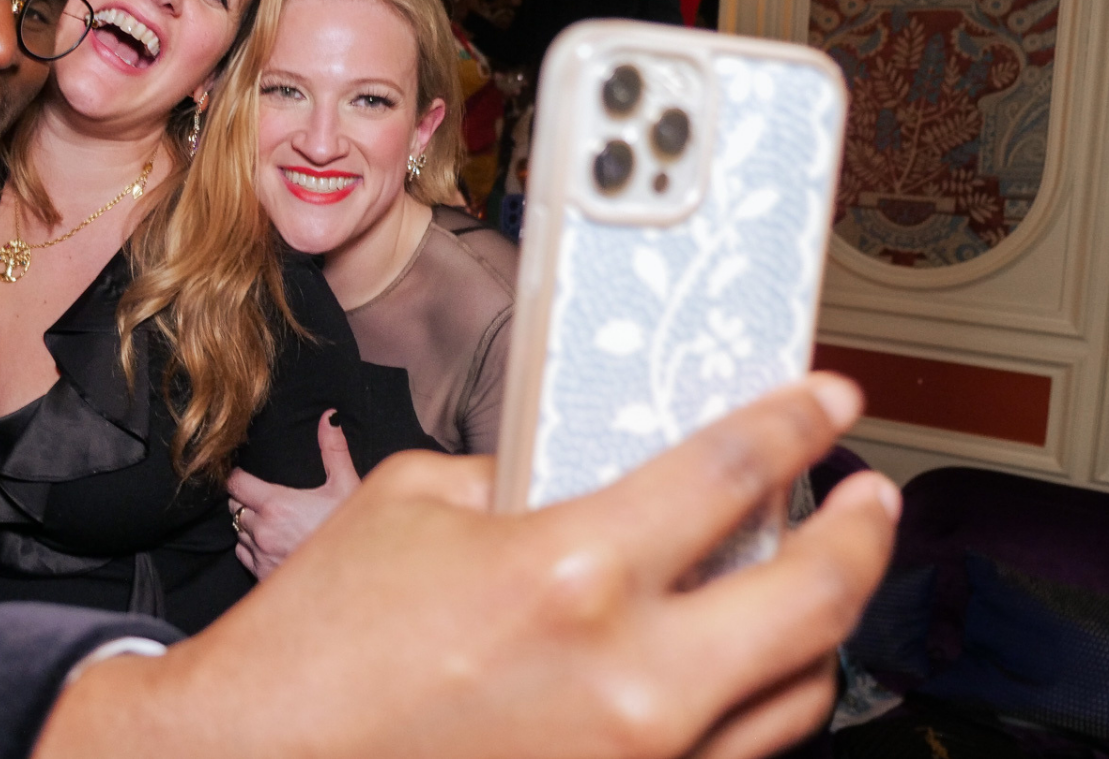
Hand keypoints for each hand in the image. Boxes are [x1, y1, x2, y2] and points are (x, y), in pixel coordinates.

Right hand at [38, 373, 898, 758]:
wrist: (260, 758)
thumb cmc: (319, 642)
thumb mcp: (412, 504)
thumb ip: (519, 478)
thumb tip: (590, 476)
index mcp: (571, 571)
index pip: (734, 472)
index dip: (799, 423)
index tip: (828, 406)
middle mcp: (628, 679)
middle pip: (816, 600)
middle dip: (864, 537)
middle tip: (868, 502)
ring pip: (797, 697)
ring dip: (817, 629)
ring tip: (805, 585)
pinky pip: (732, 758)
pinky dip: (750, 705)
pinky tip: (730, 668)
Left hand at [228, 410, 358, 578]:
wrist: (357, 575)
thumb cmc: (353, 532)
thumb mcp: (346, 486)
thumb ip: (333, 449)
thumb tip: (329, 417)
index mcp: (276, 505)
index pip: (235, 485)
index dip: (237, 477)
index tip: (245, 475)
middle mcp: (262, 531)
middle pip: (234, 507)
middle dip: (244, 499)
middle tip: (264, 496)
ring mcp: (261, 556)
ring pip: (238, 532)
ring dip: (248, 524)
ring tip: (272, 520)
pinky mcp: (263, 576)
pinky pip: (244, 555)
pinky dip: (252, 547)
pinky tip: (273, 543)